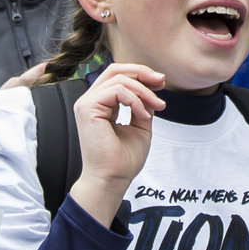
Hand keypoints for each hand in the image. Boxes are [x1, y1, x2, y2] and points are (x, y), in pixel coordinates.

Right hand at [64, 62, 165, 223]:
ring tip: (157, 107)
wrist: (112, 179)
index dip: (140, 75)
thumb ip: (143, 105)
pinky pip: (117, 90)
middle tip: (161, 83)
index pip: (117, 76)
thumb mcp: (140, 125)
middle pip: (115, 70)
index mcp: (99, 104)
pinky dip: (135, 100)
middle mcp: (90, 101)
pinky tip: (143, 116)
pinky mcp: (88, 109)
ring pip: (119, 79)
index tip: (161, 85)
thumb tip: (152, 87)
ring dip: (144, 91)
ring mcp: (86, 103)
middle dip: (142, 73)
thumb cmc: (123, 160)